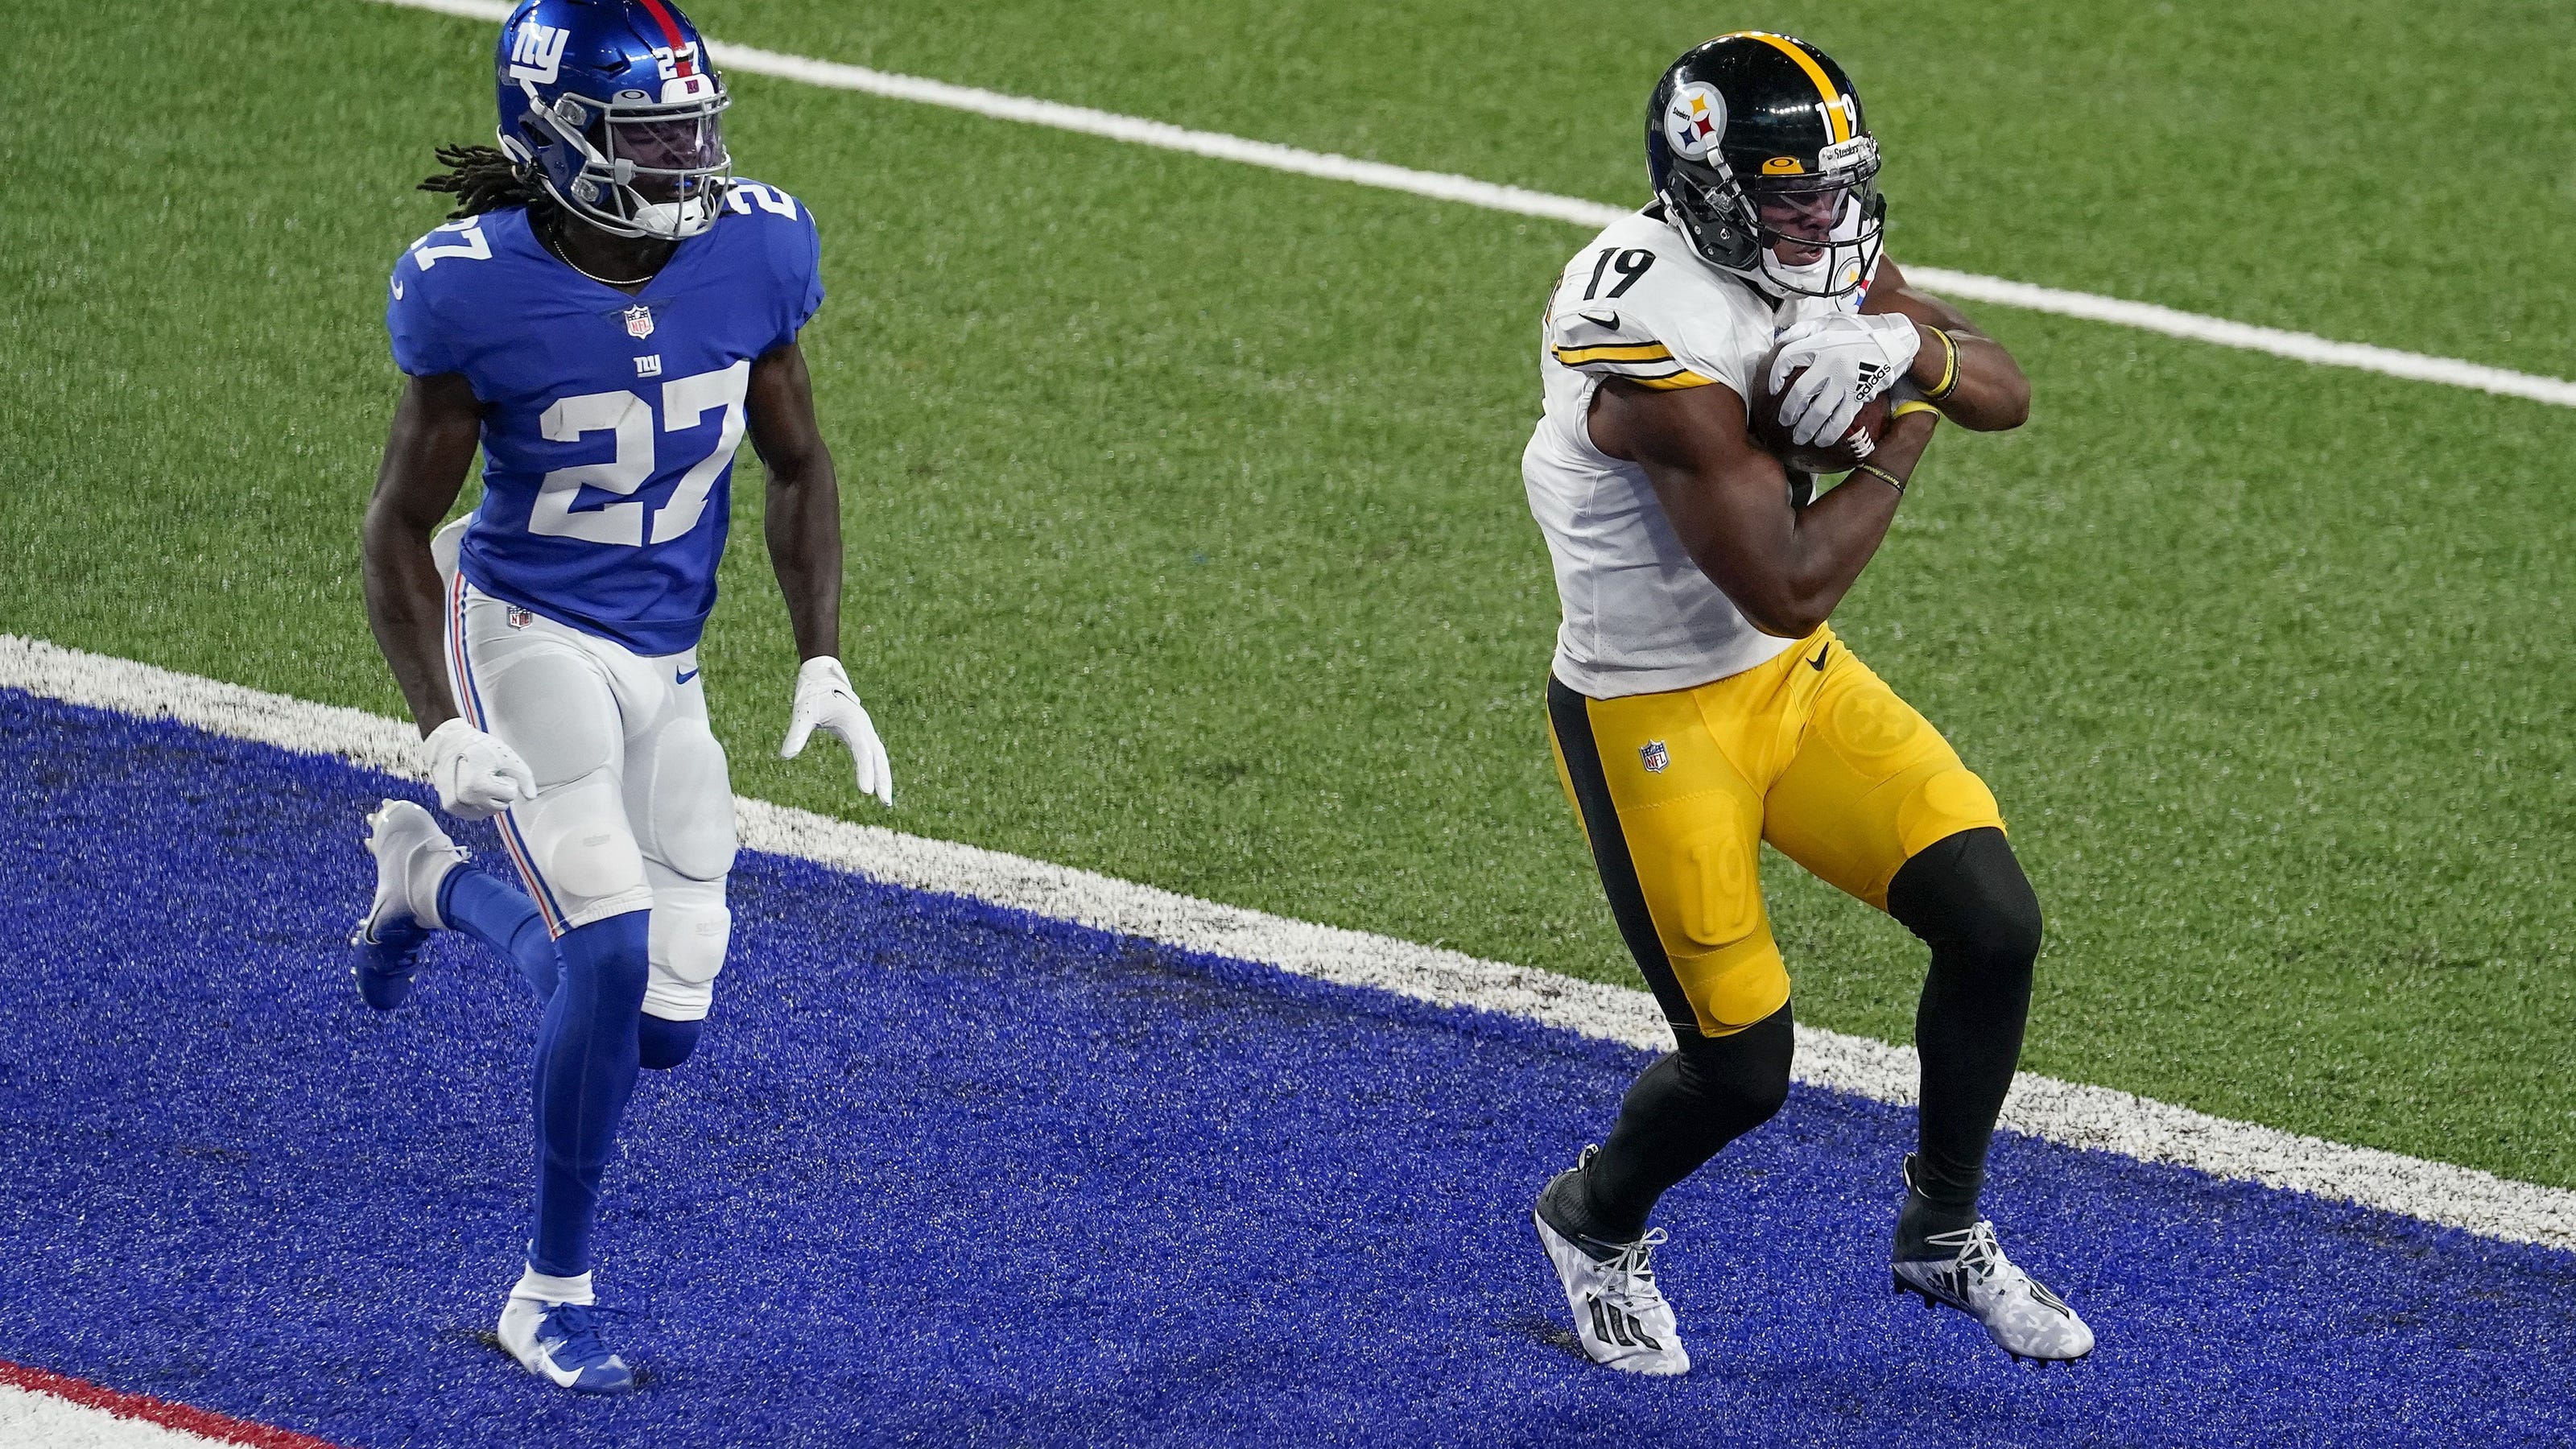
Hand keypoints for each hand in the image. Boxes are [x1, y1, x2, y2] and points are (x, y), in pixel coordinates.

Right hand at [420, 717, 536, 818]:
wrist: (448, 744)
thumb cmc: (478, 747)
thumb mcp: (506, 756)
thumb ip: (524, 776)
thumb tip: (532, 796)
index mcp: (477, 786)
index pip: (510, 795)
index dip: (507, 781)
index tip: (495, 770)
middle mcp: (464, 800)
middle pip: (501, 806)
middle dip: (499, 791)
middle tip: (487, 775)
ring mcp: (456, 805)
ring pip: (489, 812)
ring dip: (489, 798)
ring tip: (478, 779)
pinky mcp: (451, 808)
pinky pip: (476, 814)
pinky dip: (479, 804)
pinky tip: (472, 788)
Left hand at [779, 656, 893, 807]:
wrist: (822, 677)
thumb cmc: (812, 695)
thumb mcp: (802, 713)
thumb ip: (796, 734)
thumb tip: (785, 756)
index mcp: (853, 722)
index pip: (863, 751)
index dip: (866, 771)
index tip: (866, 792)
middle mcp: (864, 728)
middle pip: (879, 757)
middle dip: (883, 780)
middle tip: (885, 803)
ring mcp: (865, 731)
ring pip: (879, 757)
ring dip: (883, 778)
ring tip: (885, 803)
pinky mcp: (861, 735)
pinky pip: (873, 755)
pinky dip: (877, 770)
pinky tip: (875, 785)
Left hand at [1766, 312, 1922, 447]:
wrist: (1894, 339)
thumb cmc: (1858, 331)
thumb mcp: (1830, 321)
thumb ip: (1805, 329)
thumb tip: (1783, 340)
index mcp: (1820, 343)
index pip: (1787, 359)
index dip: (1775, 375)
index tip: (1772, 388)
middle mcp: (1830, 362)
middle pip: (1800, 393)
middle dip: (1789, 411)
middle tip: (1784, 421)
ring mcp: (1845, 380)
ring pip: (1819, 411)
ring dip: (1805, 428)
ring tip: (1799, 436)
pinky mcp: (1859, 394)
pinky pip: (1841, 419)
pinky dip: (1829, 433)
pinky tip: (1822, 440)